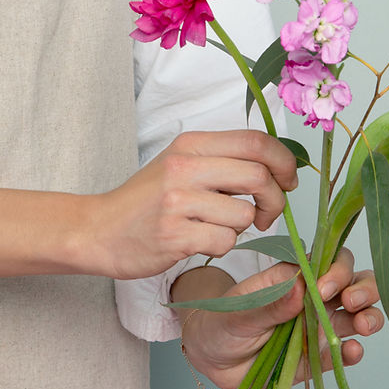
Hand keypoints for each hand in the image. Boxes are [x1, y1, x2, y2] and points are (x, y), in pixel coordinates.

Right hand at [91, 130, 298, 279]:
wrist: (98, 230)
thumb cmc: (145, 201)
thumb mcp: (179, 164)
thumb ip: (221, 160)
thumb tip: (276, 166)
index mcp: (190, 144)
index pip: (256, 141)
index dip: (284, 161)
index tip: (289, 180)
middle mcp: (184, 167)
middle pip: (259, 176)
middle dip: (275, 200)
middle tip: (267, 214)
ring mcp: (178, 201)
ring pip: (244, 214)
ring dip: (240, 228)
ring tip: (215, 227)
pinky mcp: (174, 235)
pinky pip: (225, 242)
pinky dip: (221, 247)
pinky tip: (200, 241)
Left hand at [175, 247, 382, 388]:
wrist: (212, 357)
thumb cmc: (224, 321)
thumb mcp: (240, 311)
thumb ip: (270, 305)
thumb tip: (301, 287)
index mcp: (297, 277)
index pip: (332, 261)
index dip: (338, 270)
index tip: (325, 287)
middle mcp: (316, 299)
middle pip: (357, 285)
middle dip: (365, 290)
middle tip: (352, 302)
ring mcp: (320, 328)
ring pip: (359, 318)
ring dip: (369, 318)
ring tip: (362, 327)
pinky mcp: (318, 357)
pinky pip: (342, 354)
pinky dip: (352, 353)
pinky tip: (351, 351)